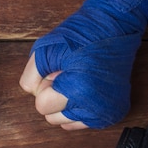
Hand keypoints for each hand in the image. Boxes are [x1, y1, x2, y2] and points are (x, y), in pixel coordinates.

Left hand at [19, 0, 147, 129]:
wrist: (116, 26)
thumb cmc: (81, 34)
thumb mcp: (44, 50)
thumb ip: (30, 77)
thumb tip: (33, 95)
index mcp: (80, 90)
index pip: (42, 106)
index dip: (45, 86)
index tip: (58, 70)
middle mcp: (96, 107)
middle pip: (53, 117)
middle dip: (55, 97)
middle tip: (68, 73)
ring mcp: (107, 112)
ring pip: (66, 122)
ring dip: (66, 104)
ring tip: (78, 79)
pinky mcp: (115, 112)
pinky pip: (83, 122)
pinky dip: (79, 108)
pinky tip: (86, 88)